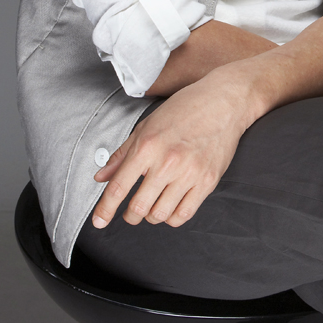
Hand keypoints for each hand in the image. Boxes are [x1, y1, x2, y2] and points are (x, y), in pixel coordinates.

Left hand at [92, 64, 259, 229]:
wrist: (224, 102)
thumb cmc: (185, 109)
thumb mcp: (147, 125)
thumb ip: (122, 154)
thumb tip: (102, 177)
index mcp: (147, 146)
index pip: (118, 187)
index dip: (105, 210)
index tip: (99, 221)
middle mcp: (167, 162)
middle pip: (138, 207)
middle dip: (129, 216)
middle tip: (130, 212)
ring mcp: (189, 173)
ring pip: (160, 214)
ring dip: (151, 216)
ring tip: (152, 206)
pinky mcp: (207, 181)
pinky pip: (184, 215)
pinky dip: (172, 218)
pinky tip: (170, 206)